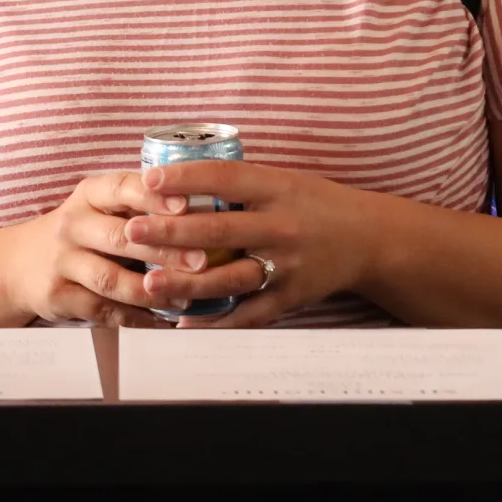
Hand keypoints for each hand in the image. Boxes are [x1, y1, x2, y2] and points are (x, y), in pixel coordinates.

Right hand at [0, 171, 208, 326]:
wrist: (16, 264)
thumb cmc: (80, 230)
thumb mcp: (99, 206)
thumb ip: (140, 206)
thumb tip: (207, 210)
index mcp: (89, 194)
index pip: (122, 188)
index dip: (154, 196)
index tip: (186, 205)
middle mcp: (72, 224)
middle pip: (121, 237)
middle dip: (164, 249)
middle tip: (202, 260)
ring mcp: (62, 262)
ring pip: (111, 279)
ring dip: (151, 290)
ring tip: (184, 297)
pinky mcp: (57, 296)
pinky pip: (102, 309)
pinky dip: (134, 317)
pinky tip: (160, 319)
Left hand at [126, 161, 376, 326]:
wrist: (369, 239)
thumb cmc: (318, 204)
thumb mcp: (287, 181)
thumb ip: (243, 184)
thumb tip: (181, 179)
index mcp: (279, 189)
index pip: (226, 178)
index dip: (186, 178)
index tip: (149, 180)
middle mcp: (282, 226)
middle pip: (219, 230)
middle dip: (171, 231)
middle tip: (133, 231)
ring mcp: (286, 265)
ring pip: (228, 277)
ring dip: (185, 281)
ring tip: (149, 282)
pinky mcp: (290, 297)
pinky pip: (248, 313)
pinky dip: (215, 322)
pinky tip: (184, 324)